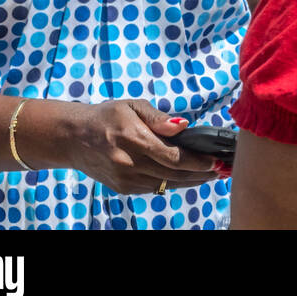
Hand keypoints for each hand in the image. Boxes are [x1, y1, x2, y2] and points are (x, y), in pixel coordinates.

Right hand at [60, 100, 219, 193]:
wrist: (73, 138)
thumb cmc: (107, 116)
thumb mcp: (132, 106)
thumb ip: (158, 118)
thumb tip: (183, 126)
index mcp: (133, 139)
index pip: (173, 156)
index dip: (198, 161)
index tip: (217, 160)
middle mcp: (129, 163)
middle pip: (173, 174)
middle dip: (202, 173)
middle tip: (223, 170)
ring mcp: (125, 179)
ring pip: (166, 185)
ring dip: (191, 181)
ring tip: (212, 174)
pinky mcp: (122, 188)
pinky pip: (154, 188)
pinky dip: (173, 183)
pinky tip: (189, 177)